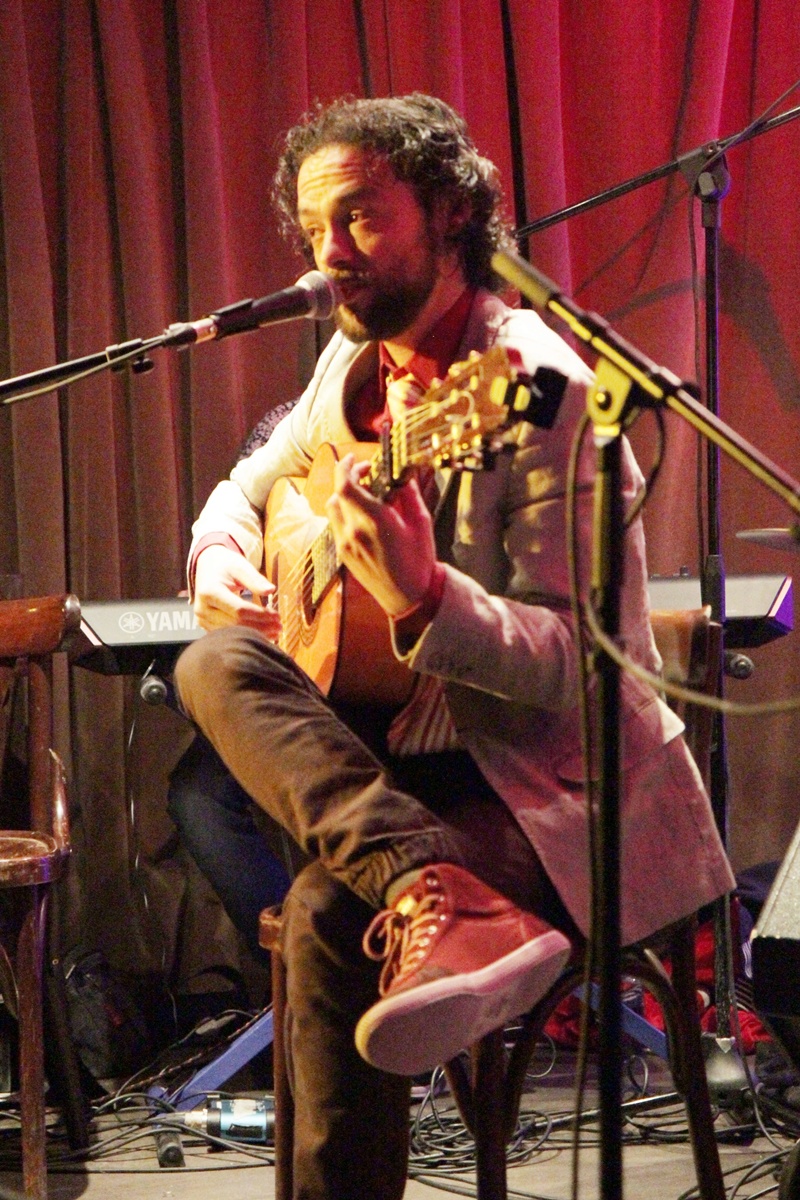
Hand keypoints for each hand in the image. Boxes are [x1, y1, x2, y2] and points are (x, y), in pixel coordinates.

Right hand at [193, 544, 280, 636]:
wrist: (208, 567)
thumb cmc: (226, 565)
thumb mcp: (241, 566)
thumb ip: (255, 579)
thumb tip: (270, 590)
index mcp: (209, 591)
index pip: (239, 610)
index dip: (260, 615)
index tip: (277, 616)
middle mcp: (202, 609)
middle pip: (236, 624)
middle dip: (260, 627)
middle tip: (279, 626)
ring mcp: (202, 620)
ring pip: (232, 633)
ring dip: (255, 634)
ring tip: (275, 632)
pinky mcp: (205, 626)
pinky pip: (228, 634)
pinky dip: (246, 635)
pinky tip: (263, 633)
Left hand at [325, 455, 435, 615]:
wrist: (408, 597)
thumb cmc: (419, 561)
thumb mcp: (421, 523)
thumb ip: (409, 494)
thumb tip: (402, 473)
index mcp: (376, 521)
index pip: (346, 486)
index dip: (345, 467)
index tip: (354, 458)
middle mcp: (354, 532)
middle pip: (338, 493)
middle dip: (350, 476)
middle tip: (368, 472)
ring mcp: (345, 544)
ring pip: (333, 507)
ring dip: (344, 494)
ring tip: (365, 493)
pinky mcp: (342, 554)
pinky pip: (336, 523)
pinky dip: (344, 511)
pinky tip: (362, 513)